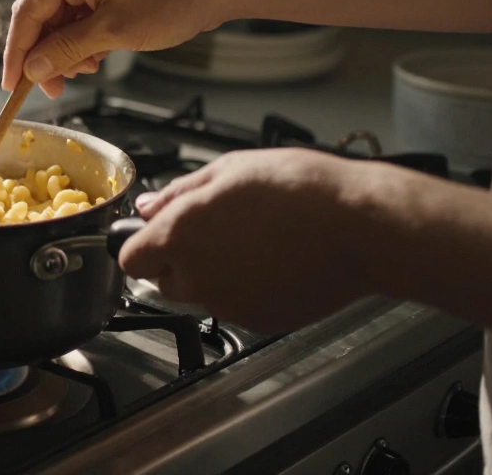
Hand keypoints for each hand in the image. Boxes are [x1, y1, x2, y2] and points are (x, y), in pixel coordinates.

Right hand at [2, 0, 231, 96]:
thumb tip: (32, 69)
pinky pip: (77, 16)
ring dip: (65, 51)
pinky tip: (94, 59)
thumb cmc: (171, 0)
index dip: (16, 52)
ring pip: (59, 20)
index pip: (26, 12)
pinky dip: (81, 41)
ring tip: (84, 71)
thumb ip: (65, 50)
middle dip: (44, 55)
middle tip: (52, 89)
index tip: (11, 85)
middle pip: (40, 16)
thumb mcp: (112, 32)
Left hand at [119, 148, 375, 332]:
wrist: (360, 229)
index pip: (130, 258)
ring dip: (213, 276)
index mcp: (179, 235)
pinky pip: (236, 307)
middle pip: (163, 281)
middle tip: (216, 232)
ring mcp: (227, 304)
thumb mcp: (230, 169)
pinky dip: (246, 291)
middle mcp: (196, 276)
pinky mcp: (258, 321)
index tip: (158, 235)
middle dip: (179, 261)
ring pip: (200, 294)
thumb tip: (150, 207)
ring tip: (254, 243)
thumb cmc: (301, 191)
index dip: (143, 245)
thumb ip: (180, 192)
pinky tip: (274, 263)